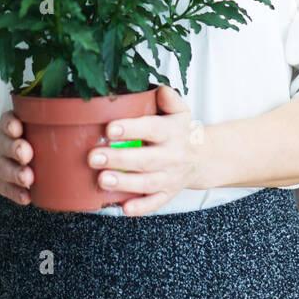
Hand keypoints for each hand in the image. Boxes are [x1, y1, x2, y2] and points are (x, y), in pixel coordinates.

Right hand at [0, 109, 33, 205]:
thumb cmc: (15, 136)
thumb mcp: (19, 122)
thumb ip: (41, 121)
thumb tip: (82, 117)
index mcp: (6, 127)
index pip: (6, 122)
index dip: (11, 125)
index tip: (18, 128)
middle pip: (5, 145)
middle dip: (16, 149)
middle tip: (26, 154)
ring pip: (4, 168)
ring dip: (16, 173)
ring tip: (28, 178)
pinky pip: (6, 189)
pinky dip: (16, 194)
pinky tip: (27, 197)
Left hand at [88, 85, 207, 215]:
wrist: (204, 158)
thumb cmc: (183, 132)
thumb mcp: (181, 111)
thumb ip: (170, 99)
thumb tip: (160, 90)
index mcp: (172, 132)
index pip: (152, 129)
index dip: (131, 129)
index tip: (110, 129)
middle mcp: (172, 156)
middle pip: (145, 159)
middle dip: (118, 159)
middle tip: (94, 157)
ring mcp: (170, 177)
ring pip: (147, 183)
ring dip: (124, 183)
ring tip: (103, 180)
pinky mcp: (168, 193)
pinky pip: (155, 203)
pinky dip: (141, 207)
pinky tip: (124, 208)